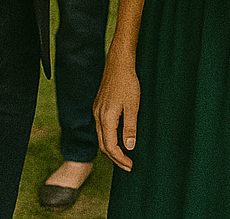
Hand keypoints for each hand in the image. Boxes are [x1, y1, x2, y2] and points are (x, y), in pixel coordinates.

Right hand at [94, 52, 140, 170]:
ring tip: (123, 155)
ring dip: (111, 148)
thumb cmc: (127, 83)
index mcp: (106, 117)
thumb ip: (130, 128)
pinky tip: (117, 138)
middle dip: (115, 157)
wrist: (118, 63)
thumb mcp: (133, 106)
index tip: (131, 166)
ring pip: (100, 136)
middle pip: (103, 144)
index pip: (110, 146)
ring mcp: (97, 110)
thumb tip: (129, 147)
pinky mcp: (99, 105)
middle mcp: (98, 115)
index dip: (120, 159)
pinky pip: (101, 127)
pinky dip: (108, 137)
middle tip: (128, 165)